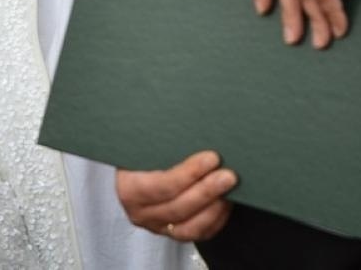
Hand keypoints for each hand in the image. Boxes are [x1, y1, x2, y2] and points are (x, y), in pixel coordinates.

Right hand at [116, 150, 235, 242]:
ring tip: (231, 190)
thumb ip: (161, 140)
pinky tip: (225, 203)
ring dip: (214, 208)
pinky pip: (198, 234)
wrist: (135, 168)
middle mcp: (141, 212)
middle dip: (206, 191)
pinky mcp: (174, 233)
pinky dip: (215, 220)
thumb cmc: (142, 152)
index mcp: (129, 188)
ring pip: (189, 227)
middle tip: (228, 175)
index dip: (188, 174)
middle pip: (178, 208)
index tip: (211, 158)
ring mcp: (157, 226)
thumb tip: (193, 125)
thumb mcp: (144, 144)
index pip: (160, 186)